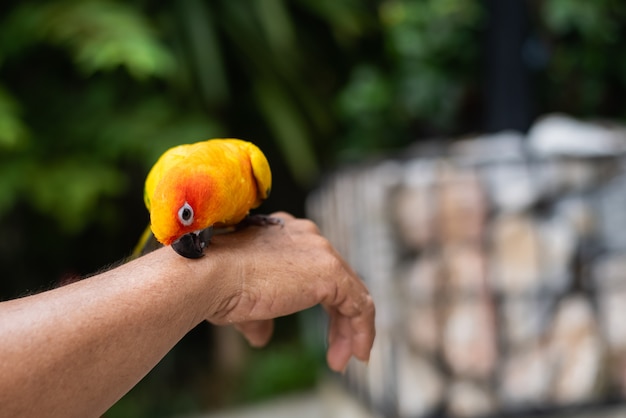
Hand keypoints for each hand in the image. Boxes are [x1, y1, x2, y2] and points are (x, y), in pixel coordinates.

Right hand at [202, 212, 375, 371]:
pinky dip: (362, 331)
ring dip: (349, 331)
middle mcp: (307, 236)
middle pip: (338, 282)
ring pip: (351, 294)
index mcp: (286, 235)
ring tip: (340, 361)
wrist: (209, 275)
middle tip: (336, 352)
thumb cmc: (215, 284)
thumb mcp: (243, 301)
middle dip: (338, 320)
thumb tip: (262, 336)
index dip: (324, 304)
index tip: (322, 332)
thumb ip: (261, 316)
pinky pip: (360, 304)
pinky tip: (356, 353)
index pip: (317, 270)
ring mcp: (320, 251)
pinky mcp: (330, 271)